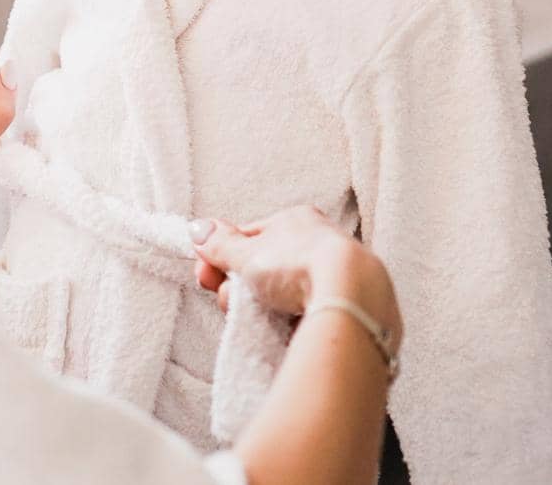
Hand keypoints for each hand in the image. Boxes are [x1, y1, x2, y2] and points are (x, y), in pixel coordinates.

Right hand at [190, 206, 400, 340]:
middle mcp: (321, 242)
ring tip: (263, 319)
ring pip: (286, 294)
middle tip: (234, 303)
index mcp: (297, 220)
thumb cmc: (300, 265)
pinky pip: (308, 313)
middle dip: (242, 289)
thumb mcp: (247, 253)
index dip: (223, 260)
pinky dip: (294, 323)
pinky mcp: (349, 307)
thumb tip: (199, 228)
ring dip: (265, 308)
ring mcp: (337, 275)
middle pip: (267, 268)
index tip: (207, 280)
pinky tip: (288, 331)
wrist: (353, 299)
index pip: (249, 239)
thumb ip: (219, 243)